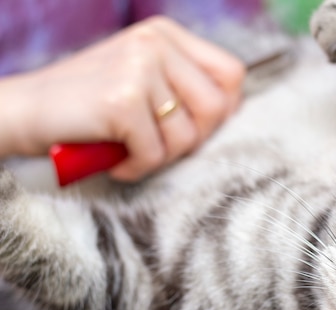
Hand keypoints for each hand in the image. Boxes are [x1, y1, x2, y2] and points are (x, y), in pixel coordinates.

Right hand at [0, 16, 245, 181]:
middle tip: (159, 145)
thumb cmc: (88, 106)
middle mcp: (156, 44)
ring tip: (131, 150)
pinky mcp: (123, 99)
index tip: (194, 127)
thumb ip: (184, 87)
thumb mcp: (143, 81)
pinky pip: (156, 153)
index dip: (223, 110)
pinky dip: (137, 168)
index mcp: (166, 35)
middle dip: (193, 139)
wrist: (23, 112)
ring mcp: (139, 68)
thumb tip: (232, 112)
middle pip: (217, 107)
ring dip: (161, 157)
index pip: (232, 74)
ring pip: (187, 136)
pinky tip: (115, 159)